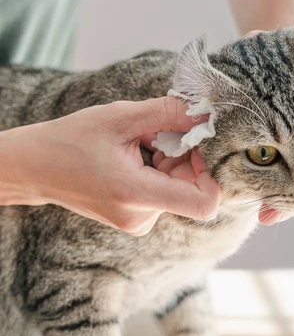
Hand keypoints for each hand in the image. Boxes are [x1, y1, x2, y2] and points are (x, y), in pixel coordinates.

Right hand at [0, 97, 220, 234]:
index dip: (213, 175)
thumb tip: (206, 115)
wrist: (38, 167)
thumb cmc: (72, 140)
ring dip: (172, 163)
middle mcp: (140, 217)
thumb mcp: (121, 117)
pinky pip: (165, 194)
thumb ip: (168, 113)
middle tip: (164, 135)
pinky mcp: (135, 219)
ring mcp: (138, 221)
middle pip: (192, 191)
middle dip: (188, 160)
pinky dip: (162, 172)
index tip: (198, 147)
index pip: (204, 204)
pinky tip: (140, 157)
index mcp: (135, 194)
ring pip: (179, 190)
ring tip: (143, 145)